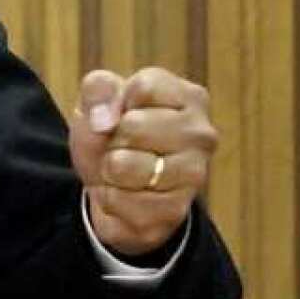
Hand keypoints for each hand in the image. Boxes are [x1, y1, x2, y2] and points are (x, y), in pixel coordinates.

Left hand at [68, 67, 216, 256]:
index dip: (118, 101)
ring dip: (108, 169)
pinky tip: (126, 193)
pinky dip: (109, 197)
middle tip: (120, 145)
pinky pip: (119, 200)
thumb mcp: (98, 99)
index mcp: (189, 97)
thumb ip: (99, 89)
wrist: (112, 186)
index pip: (144, 88)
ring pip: (123, 166)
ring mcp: (194, 175)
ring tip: (122, 169)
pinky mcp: (175, 210)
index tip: (123, 113)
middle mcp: (201, 134)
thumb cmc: (110, 133)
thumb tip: (105, 121)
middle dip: (111, 137)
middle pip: (133, 126)